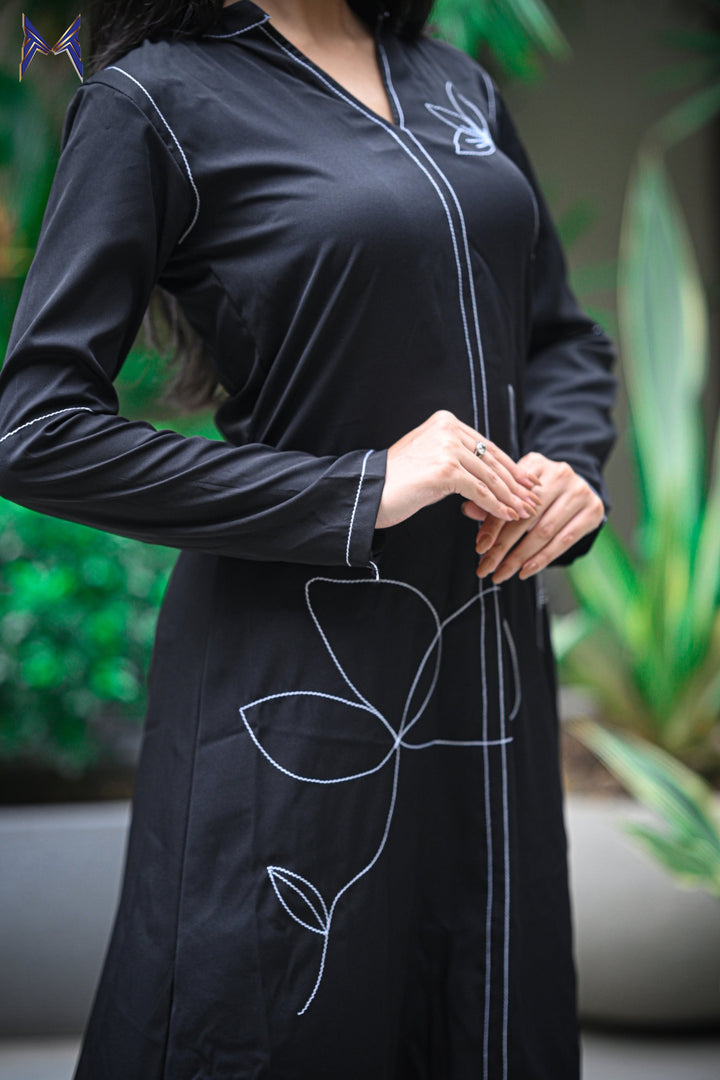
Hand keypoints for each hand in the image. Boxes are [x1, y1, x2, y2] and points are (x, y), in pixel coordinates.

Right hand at [375, 410, 542, 529]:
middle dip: (515, 483)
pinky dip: (496, 506)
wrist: (370, 493)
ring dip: (510, 498)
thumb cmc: (399, 481)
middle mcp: (448, 429)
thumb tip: (490, 471)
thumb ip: (457, 456)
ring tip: (525, 512)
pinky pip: (479, 491)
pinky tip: (507, 516)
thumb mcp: (431, 459)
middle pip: (491, 460)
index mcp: (446, 421)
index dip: (510, 466)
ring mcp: (446, 448)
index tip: (527, 481)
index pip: (487, 446)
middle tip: (533, 499)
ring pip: (489, 477)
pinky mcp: (445, 471)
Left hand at [461, 452, 604, 582]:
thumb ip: (494, 500)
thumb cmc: (540, 492)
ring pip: (543, 531)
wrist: (581, 486)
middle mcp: (560, 474)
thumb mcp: (517, 490)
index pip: (510, 498)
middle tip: (486, 568)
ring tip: (501, 574)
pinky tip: (525, 571)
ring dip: (520, 558)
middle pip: (526, 517)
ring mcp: (579, 491)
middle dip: (503, 547)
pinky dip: (542, 559)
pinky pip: (564, 541)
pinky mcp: (593, 510)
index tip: (479, 548)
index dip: (493, 525)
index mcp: (536, 463)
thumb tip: (467, 510)